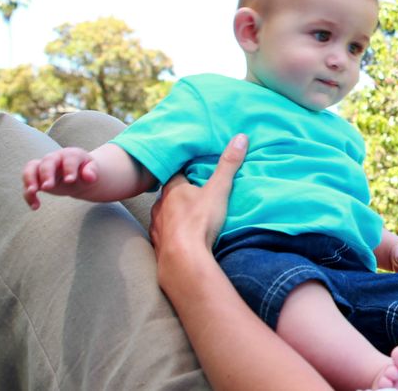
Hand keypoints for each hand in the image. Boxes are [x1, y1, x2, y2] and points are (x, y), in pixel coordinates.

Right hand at [22, 147, 97, 209]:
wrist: (78, 174)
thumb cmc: (86, 170)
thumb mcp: (92, 169)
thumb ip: (92, 171)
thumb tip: (90, 177)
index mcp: (71, 154)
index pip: (69, 159)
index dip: (69, 169)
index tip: (70, 181)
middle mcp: (55, 158)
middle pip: (47, 162)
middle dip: (46, 174)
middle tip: (48, 187)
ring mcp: (43, 167)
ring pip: (31, 168)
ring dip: (29, 180)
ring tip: (32, 192)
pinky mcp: (37, 178)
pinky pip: (28, 184)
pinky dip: (28, 195)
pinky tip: (35, 206)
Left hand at [150, 134, 246, 256]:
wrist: (182, 260)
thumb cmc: (199, 221)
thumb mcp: (219, 190)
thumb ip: (229, 165)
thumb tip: (241, 137)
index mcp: (173, 189)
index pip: (176, 173)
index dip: (186, 171)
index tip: (195, 170)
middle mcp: (160, 205)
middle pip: (169, 195)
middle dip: (180, 194)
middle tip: (195, 194)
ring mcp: (157, 226)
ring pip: (164, 215)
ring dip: (174, 214)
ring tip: (189, 217)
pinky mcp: (157, 245)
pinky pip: (163, 235)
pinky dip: (171, 234)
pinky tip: (180, 238)